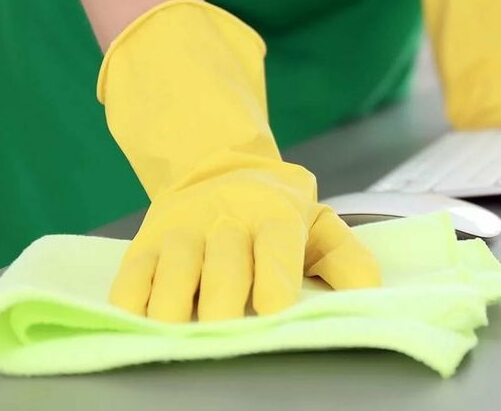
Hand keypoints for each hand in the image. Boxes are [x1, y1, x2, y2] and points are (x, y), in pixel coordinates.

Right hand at [96, 0, 379, 322]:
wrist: (218, 167)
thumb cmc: (275, 211)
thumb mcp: (317, 224)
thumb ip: (347, 258)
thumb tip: (370, 295)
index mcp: (274, 216)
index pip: (275, 250)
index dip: (273, 282)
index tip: (271, 312)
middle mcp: (225, 221)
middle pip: (222, 269)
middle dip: (222, 304)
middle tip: (224, 333)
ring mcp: (181, 231)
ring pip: (173, 273)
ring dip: (172, 309)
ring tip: (177, 334)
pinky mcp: (145, 242)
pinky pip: (130, 277)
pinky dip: (130, 304)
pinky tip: (138, 324)